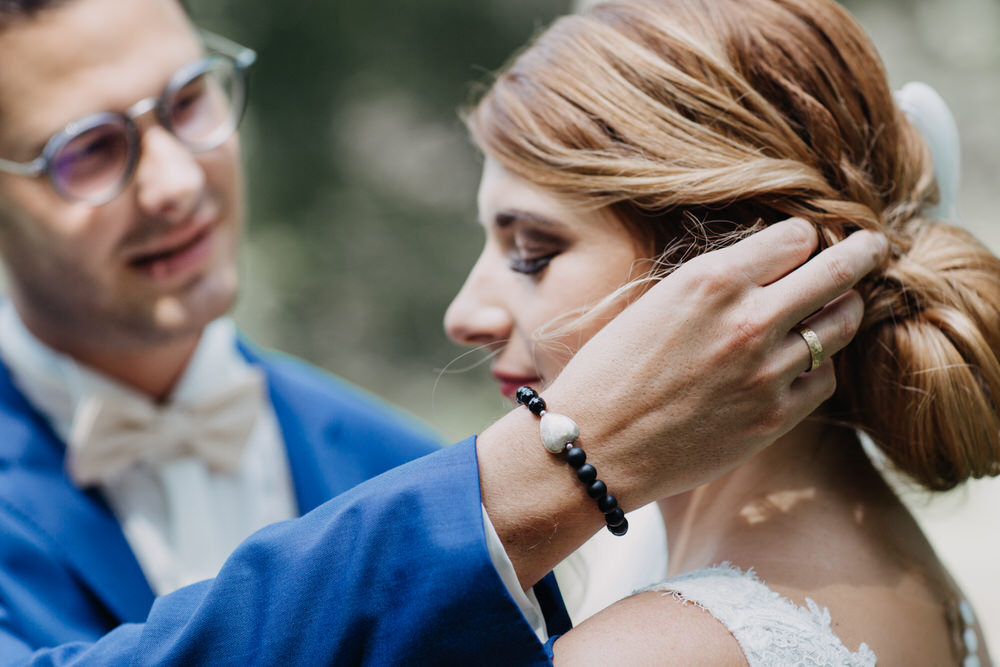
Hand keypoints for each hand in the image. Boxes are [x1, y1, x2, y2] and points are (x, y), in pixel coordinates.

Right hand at [477, 218, 886, 586]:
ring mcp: (768, 371)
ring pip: (842, 324)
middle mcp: (748, 319)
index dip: (801, 238)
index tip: (804, 243)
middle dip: (861, 253)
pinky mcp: (776, 417)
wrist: (594, 447)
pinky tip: (799, 364)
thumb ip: (715, 285)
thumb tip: (766, 270)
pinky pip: (825, 378)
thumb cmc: (609, 372)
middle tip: (872, 247)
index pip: (795, 236)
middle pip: (838, 271)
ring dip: (842, 310)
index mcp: (711, 280)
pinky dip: (818, 366)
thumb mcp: (656, 304)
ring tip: (838, 306)